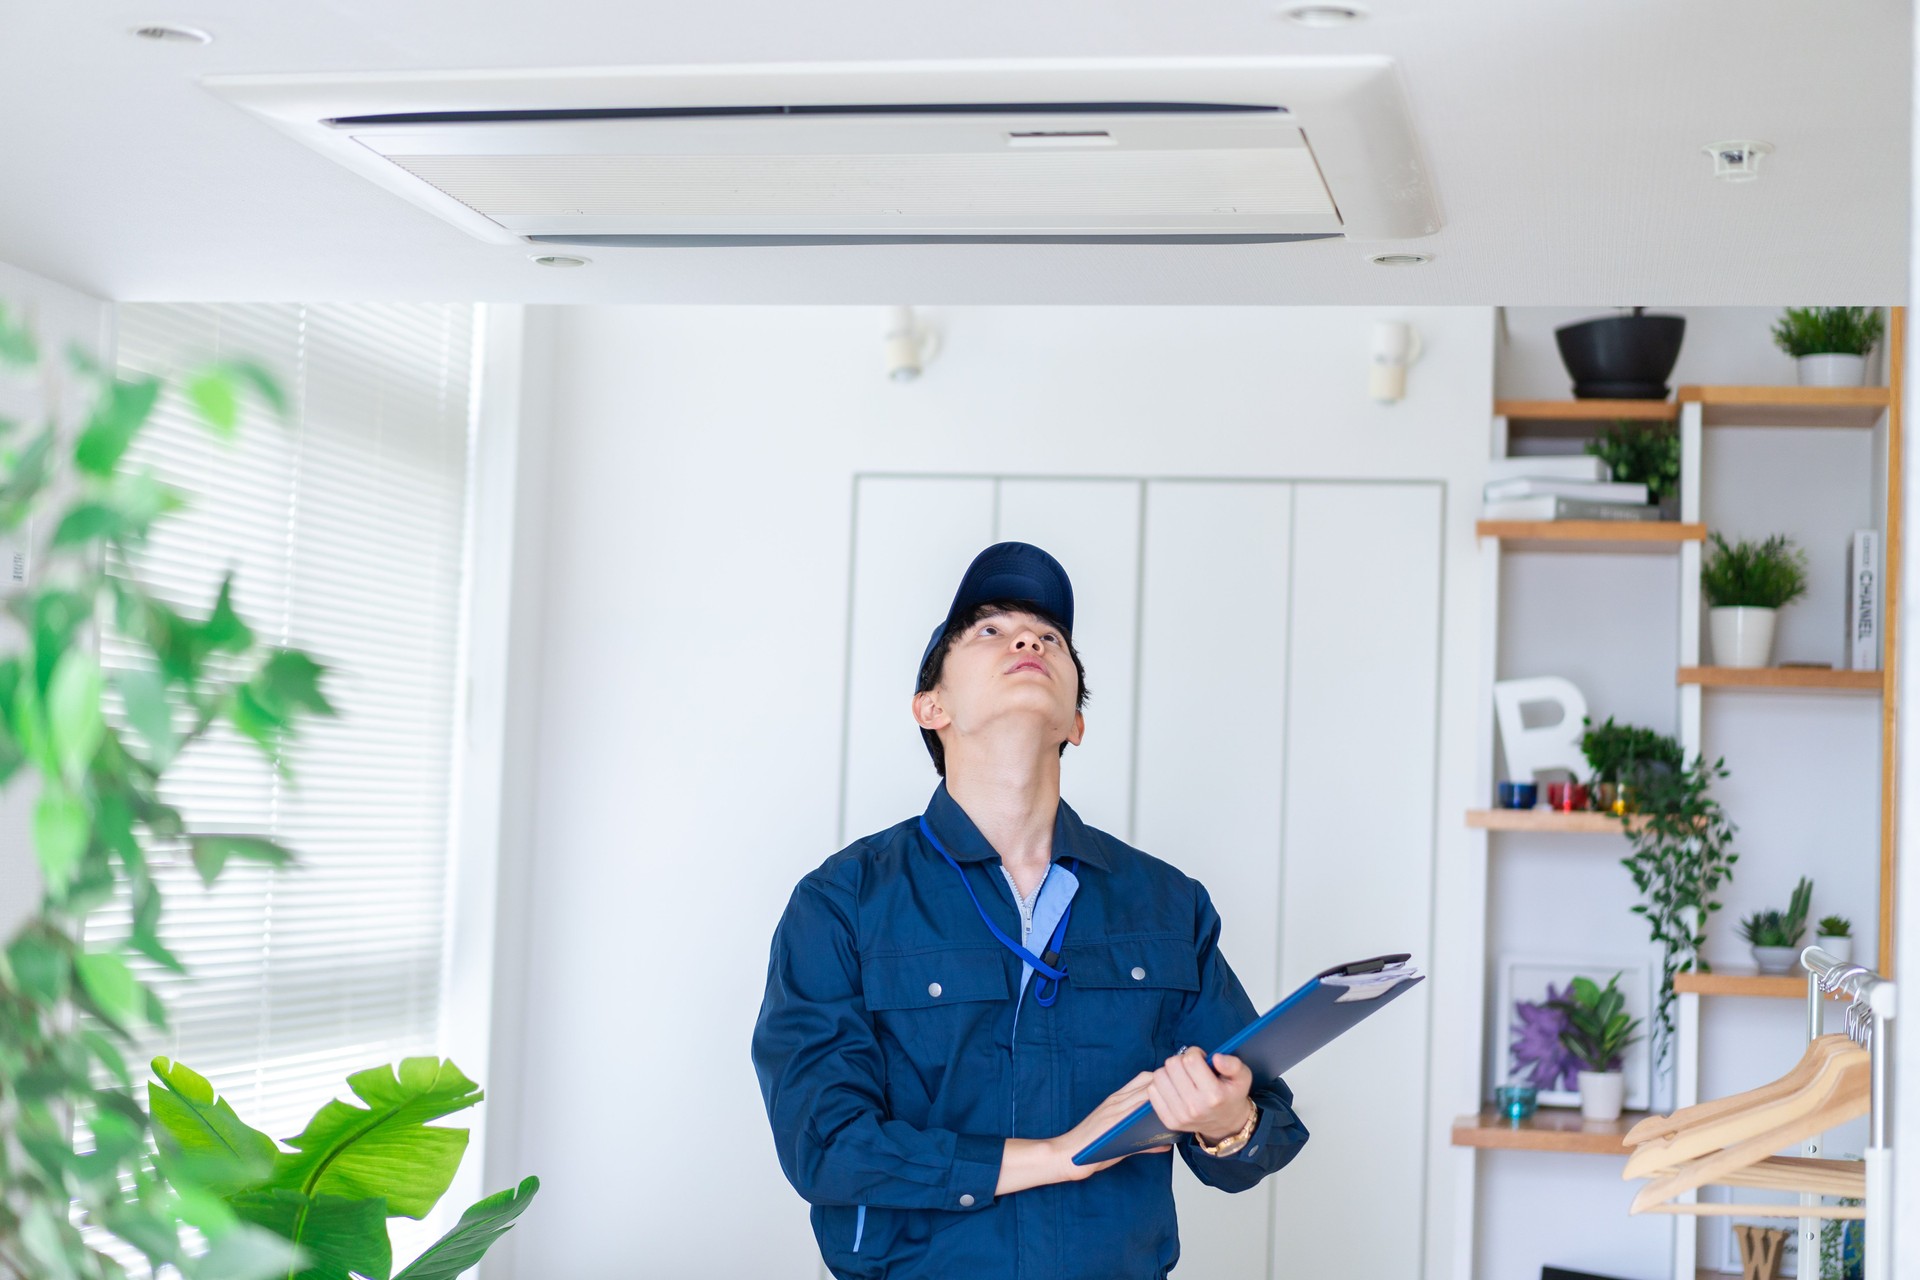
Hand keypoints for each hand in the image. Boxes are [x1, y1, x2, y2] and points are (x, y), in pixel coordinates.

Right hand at [1056, 1071, 1172, 1180]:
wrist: (1066, 1154)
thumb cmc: (1089, 1147)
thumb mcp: (1116, 1138)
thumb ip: (1141, 1140)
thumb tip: (1165, 1145)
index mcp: (1115, 1100)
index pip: (1143, 1079)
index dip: (1162, 1079)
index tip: (1179, 1086)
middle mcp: (1116, 1101)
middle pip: (1148, 1083)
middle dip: (1169, 1085)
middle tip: (1186, 1094)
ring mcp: (1114, 1111)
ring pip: (1145, 1095)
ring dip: (1165, 1100)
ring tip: (1182, 1111)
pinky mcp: (1113, 1124)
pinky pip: (1137, 1116)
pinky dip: (1153, 1119)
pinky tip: (1168, 1132)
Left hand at [1147, 1048, 1253, 1143]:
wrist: (1225, 1124)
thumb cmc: (1231, 1095)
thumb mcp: (1243, 1077)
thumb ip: (1233, 1064)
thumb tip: (1216, 1058)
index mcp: (1214, 1095)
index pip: (1191, 1060)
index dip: (1195, 1053)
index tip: (1201, 1059)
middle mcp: (1195, 1107)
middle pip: (1172, 1065)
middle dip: (1181, 1061)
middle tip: (1191, 1069)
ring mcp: (1180, 1115)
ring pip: (1159, 1076)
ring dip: (1169, 1072)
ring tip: (1181, 1077)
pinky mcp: (1169, 1121)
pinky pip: (1152, 1091)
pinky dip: (1161, 1085)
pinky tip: (1174, 1088)